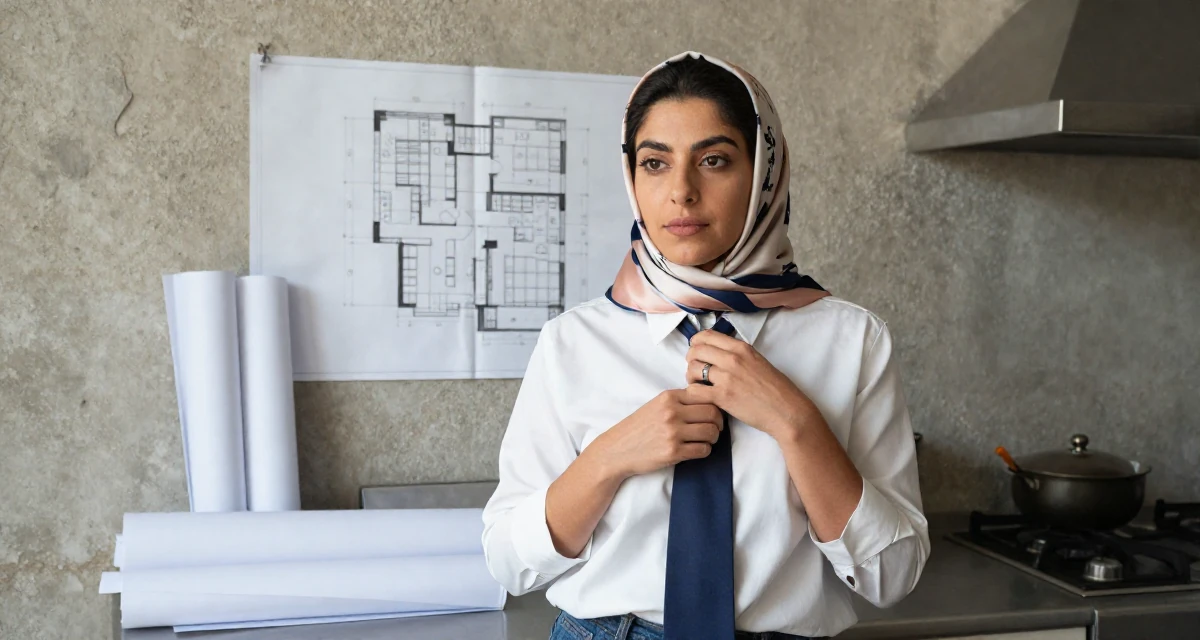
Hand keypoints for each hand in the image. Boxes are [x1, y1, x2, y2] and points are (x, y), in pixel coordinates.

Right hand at [587, 389, 724, 480]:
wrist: (618, 450)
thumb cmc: (639, 428)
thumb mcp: (656, 405)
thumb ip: (680, 400)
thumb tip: (710, 400)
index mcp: (668, 397)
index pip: (705, 395)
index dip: (715, 404)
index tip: (714, 413)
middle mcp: (672, 412)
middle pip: (712, 413)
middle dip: (718, 422)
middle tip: (715, 428)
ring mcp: (673, 432)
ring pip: (711, 432)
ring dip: (713, 438)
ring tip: (706, 440)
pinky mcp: (673, 452)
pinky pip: (703, 450)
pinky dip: (705, 450)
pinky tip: (697, 449)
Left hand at [684, 329, 821, 439]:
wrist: (786, 411)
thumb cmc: (776, 388)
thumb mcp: (758, 361)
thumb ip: (738, 355)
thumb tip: (718, 353)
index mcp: (741, 348)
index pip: (706, 336)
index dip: (695, 343)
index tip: (696, 351)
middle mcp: (732, 358)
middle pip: (695, 350)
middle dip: (690, 360)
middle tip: (696, 370)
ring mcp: (727, 377)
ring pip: (692, 369)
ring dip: (691, 377)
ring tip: (699, 385)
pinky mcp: (723, 397)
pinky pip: (695, 390)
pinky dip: (693, 393)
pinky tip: (701, 397)